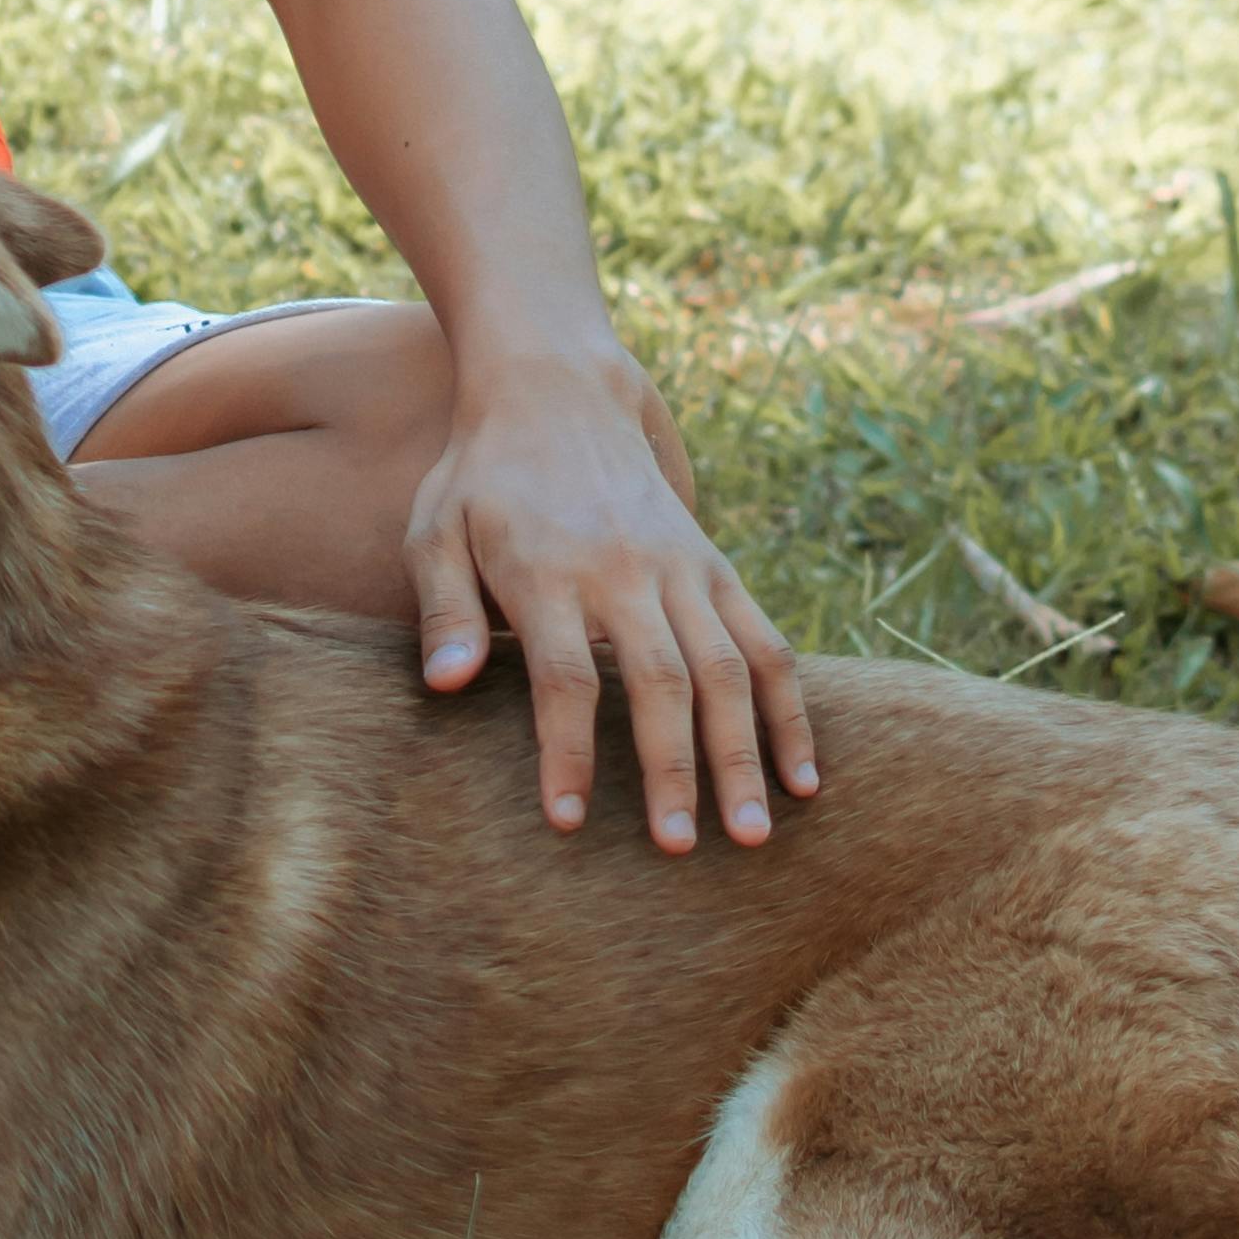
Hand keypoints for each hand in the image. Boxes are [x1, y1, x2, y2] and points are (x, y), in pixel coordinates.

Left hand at [407, 351, 816, 856]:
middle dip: (675, 770)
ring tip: (752, 838)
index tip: (568, 821)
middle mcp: (624, 569)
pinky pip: (765, 641)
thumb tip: (445, 685)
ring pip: (725, 668)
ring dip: (743, 754)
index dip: (568, 751)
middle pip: (661, 681)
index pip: (566, 676)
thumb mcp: (435, 528)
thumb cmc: (482, 477)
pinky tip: (803, 778)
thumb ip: (444, 608)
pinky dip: (791, 708)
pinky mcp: (716, 565)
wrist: (556, 388)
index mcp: (549, 569)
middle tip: (682, 850)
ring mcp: (680, 566)